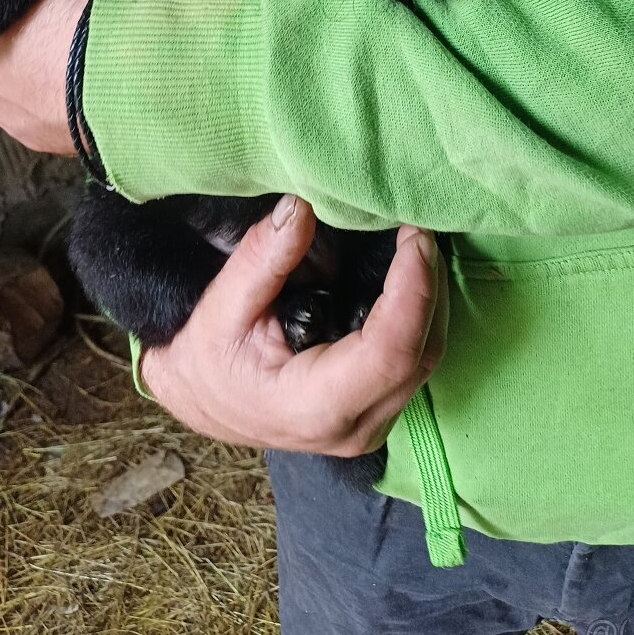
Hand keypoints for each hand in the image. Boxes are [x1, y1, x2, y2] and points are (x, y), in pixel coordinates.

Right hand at [141, 196, 448, 455]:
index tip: (414, 236)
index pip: (391, 351)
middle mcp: (355, 426)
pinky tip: (408, 274)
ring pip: (428, 357)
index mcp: (315, 406)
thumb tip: (299, 208)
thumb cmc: (208, 358)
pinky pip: (416, 359)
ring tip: (415, 242)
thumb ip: (263, 257)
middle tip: (417, 227)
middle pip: (421, 352)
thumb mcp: (221, 304)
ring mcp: (372, 424)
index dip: (413, 290)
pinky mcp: (378, 408)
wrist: (203, 399)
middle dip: (428, 284)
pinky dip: (419, 313)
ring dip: (430, 296)